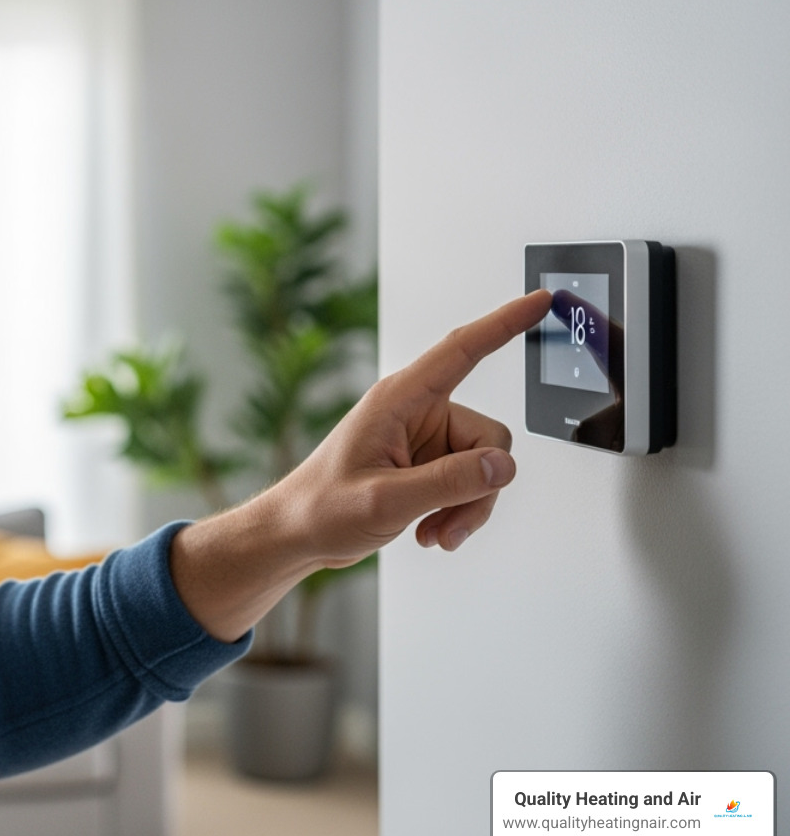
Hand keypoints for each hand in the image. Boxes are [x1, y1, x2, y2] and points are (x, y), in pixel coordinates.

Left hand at [279, 288, 551, 558]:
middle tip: (450, 523)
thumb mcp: (385, 499)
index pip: (462, 350)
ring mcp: (424, 440)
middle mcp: (416, 413)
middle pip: (489, 438)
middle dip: (479, 487)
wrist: (297, 535)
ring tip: (433, 532)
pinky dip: (458, 512)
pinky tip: (429, 530)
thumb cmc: (320, 508)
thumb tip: (502, 465)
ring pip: (484, 467)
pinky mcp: (428, 464)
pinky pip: (471, 483)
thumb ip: (448, 483)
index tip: (539, 300)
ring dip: (466, 507)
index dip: (504, 323)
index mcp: (398, 399)